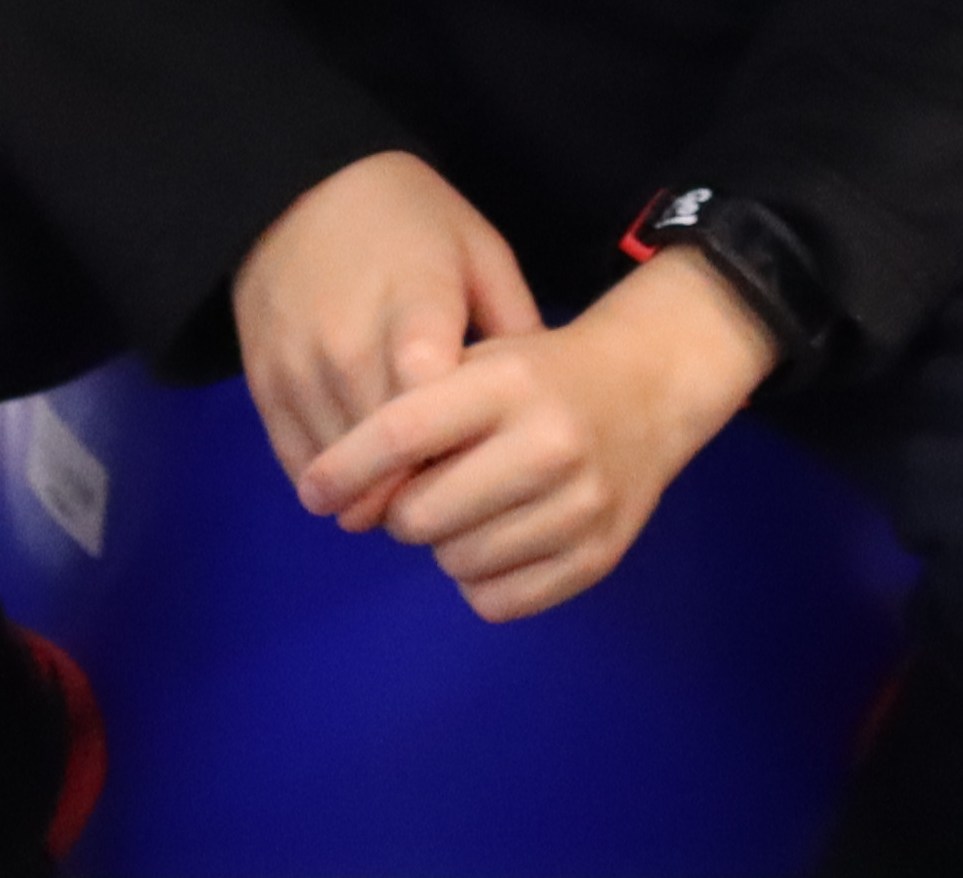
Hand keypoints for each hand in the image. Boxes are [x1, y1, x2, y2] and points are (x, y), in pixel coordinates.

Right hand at [228, 151, 541, 488]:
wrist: (302, 189)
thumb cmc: (410, 222)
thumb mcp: (480, 253)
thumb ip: (516, 327)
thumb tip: (551, 404)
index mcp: (415, 308)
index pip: (433, 408)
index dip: (460, 451)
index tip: (485, 465)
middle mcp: (348, 344)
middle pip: (389, 455)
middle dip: (427, 487)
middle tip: (460, 491)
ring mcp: (299, 368)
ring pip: (343, 472)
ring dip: (381, 493)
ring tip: (418, 487)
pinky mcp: (263, 384)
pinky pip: (301, 462)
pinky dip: (336, 483)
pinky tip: (368, 476)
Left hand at [297, 252, 780, 623]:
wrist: (648, 390)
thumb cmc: (538, 375)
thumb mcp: (480, 359)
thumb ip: (415, 410)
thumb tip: (341, 491)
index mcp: (509, 383)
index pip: (400, 434)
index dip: (343, 470)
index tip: (313, 493)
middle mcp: (548, 444)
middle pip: (419, 515)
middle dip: (399, 512)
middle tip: (418, 492)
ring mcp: (580, 506)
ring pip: (456, 564)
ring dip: (444, 545)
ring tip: (470, 509)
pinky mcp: (597, 558)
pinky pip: (498, 602)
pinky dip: (481, 581)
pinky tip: (499, 539)